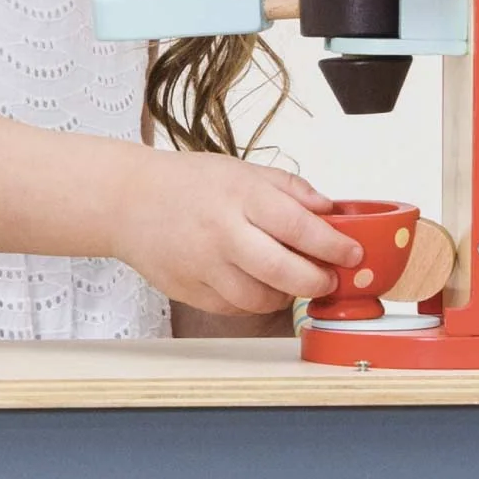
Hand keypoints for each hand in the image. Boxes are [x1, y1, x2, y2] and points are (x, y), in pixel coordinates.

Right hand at [117, 148, 361, 316]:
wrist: (127, 200)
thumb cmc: (183, 183)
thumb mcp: (239, 169)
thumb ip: (288, 188)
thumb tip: (329, 209)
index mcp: (239, 196)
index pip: (301, 227)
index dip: (334, 246)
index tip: (352, 254)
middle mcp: (223, 232)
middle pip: (287, 273)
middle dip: (318, 281)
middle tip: (327, 277)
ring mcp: (205, 266)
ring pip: (263, 299)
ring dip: (286, 295)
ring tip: (288, 278)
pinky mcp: (191, 291)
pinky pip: (236, 309)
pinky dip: (252, 301)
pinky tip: (252, 282)